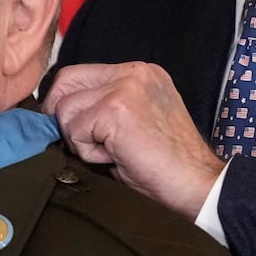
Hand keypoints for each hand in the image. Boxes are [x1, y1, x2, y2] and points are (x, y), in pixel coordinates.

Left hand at [44, 63, 225, 218]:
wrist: (196, 183)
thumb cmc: (166, 164)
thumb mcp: (133, 122)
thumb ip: (103, 107)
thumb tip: (59, 115)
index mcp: (139, 73)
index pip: (79, 74)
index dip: (66, 102)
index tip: (73, 128)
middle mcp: (133, 73)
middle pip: (66, 80)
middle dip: (62, 116)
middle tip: (80, 142)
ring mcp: (125, 87)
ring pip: (66, 109)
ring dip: (79, 139)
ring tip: (110, 153)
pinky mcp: (115, 109)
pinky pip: (76, 130)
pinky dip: (88, 152)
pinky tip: (115, 158)